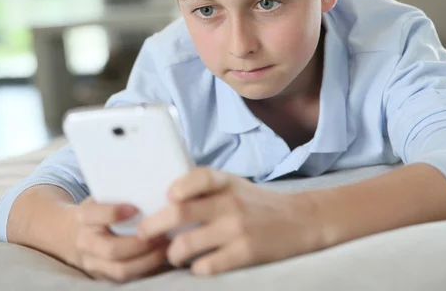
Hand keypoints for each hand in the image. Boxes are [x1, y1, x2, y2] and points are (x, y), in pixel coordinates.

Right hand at [65, 197, 169, 281]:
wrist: (74, 234)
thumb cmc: (99, 210)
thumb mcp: (101, 197)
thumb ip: (119, 193)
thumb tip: (154, 184)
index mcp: (83, 218)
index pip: (95, 215)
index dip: (114, 213)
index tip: (135, 208)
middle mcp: (85, 243)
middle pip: (112, 250)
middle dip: (141, 243)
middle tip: (162, 232)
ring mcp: (94, 264)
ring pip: (122, 269)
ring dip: (149, 259)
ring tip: (167, 245)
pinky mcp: (105, 276)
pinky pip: (129, 277)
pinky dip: (148, 267)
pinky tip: (162, 254)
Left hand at [137, 168, 321, 275]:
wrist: (300, 221)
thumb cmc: (257, 203)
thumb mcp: (234, 185)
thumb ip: (204, 187)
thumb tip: (164, 200)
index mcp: (226, 182)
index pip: (196, 176)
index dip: (176, 187)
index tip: (165, 198)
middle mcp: (230, 203)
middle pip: (178, 213)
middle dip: (153, 227)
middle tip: (144, 235)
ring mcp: (237, 229)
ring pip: (185, 244)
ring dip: (172, 253)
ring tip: (173, 254)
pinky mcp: (245, 253)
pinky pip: (206, 266)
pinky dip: (195, 268)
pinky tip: (198, 265)